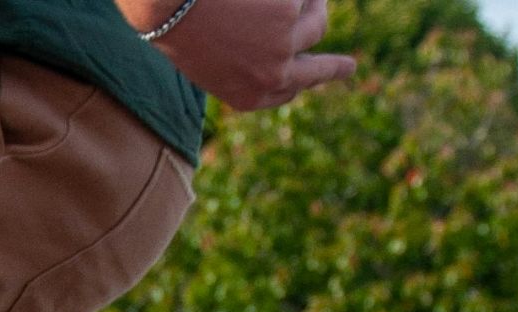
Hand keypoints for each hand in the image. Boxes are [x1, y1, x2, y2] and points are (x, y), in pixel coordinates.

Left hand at [142, 0, 357, 110]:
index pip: (284, 93)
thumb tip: (278, 58)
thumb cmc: (178, 24)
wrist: (168, 4)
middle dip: (335, 68)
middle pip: (316, 70)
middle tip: (349, 67)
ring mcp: (285, 45)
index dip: (296, 81)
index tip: (307, 78)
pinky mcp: (291, 14)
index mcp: (246, 96)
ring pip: (316, 23)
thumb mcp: (208, 56)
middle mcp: (271, 77)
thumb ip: (241, 62)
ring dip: (306, 5)